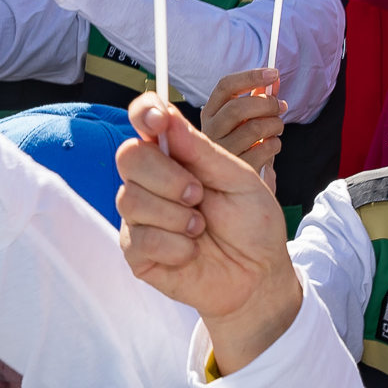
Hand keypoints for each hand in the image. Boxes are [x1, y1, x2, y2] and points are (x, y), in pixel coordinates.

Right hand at [114, 94, 301, 371]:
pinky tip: (192, 253)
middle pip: (128, 156)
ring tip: (200, 228)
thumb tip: (166, 114)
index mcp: (176, 156)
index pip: (144, 120)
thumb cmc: (251, 224)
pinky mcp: (137, 252)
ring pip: (131, 199)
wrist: (259, 274)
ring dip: (175, 216)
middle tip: (198, 195)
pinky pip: (139, 239)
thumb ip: (202, 149)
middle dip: (167, 177)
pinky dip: (174, 247)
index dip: (144, 113)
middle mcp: (151, 182)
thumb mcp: (239, 178)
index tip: (159, 120)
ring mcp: (140, 217)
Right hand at [201, 68, 284, 178]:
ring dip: (275, 124)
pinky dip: (275, 144)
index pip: (225, 86)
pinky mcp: (236, 172)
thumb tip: (274, 79)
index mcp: (210, 113)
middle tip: (281, 106)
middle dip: (267, 104)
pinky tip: (272, 145)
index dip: (251, 77)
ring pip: (254, 129)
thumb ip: (259, 98)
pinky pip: (264, 149)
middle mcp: (210, 132)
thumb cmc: (244, 144)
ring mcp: (221, 153)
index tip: (274, 74)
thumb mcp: (247, 119)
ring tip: (277, 127)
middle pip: (238, 108)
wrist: (241, 185)